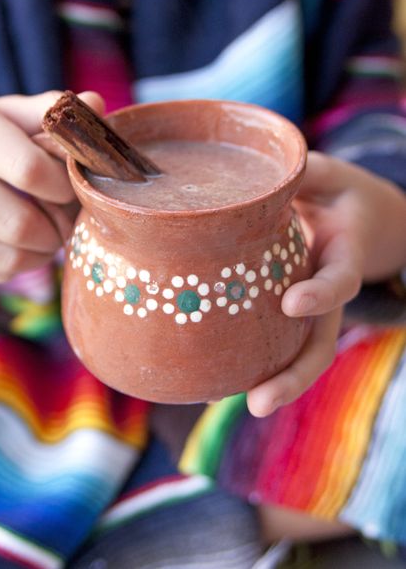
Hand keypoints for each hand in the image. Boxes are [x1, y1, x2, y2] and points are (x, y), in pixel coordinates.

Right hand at [0, 89, 103, 282]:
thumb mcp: (8, 114)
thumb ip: (50, 111)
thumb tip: (95, 104)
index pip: (29, 169)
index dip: (62, 187)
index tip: (70, 187)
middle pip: (19, 223)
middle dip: (57, 229)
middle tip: (65, 220)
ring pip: (7, 256)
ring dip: (41, 251)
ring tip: (47, 233)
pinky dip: (17, 264)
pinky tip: (18, 245)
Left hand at [247, 151, 405, 416]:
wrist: (362, 219)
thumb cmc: (339, 193)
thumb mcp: (328, 176)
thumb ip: (304, 173)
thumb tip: (263, 171)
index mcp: (344, 254)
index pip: (338, 281)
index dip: (320, 295)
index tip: (292, 304)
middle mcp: (327, 292)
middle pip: (319, 343)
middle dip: (292, 376)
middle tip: (258, 402)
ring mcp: (310, 308)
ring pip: (297, 353)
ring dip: (271, 383)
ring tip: (225, 403)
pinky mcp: (288, 312)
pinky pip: (274, 341)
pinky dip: (249, 362)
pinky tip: (212, 385)